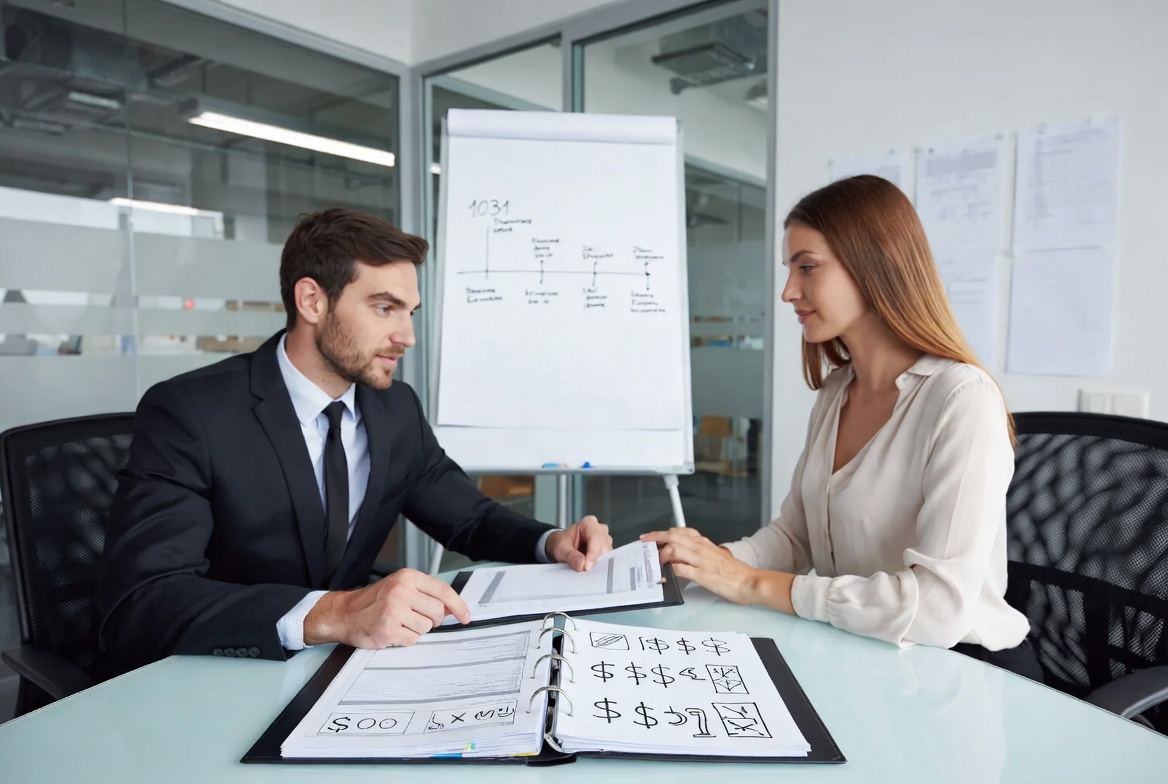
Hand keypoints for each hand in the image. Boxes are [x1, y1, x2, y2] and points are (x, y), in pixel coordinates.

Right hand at [303, 568, 470, 647]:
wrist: (345, 613)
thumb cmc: (374, 601)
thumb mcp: (400, 587)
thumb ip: (426, 594)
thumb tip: (452, 608)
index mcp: (407, 577)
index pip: (443, 591)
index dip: (459, 606)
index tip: (466, 617)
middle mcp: (401, 591)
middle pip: (438, 612)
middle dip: (432, 620)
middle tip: (415, 618)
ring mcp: (394, 611)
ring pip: (426, 628)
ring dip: (417, 630)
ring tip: (400, 623)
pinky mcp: (388, 630)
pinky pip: (413, 640)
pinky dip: (406, 639)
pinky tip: (393, 631)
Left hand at [545, 514, 612, 570]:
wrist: (563, 546)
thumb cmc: (562, 543)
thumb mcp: (561, 549)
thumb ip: (570, 556)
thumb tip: (581, 564)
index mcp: (588, 523)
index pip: (595, 537)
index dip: (592, 553)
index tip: (586, 567)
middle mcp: (600, 529)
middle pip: (604, 545)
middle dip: (596, 559)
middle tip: (585, 570)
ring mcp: (605, 539)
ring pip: (608, 552)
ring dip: (599, 563)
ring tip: (587, 569)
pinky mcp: (607, 549)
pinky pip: (608, 558)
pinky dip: (600, 565)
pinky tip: (592, 569)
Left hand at [640, 528, 767, 605]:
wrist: (749, 581)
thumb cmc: (734, 572)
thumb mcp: (714, 557)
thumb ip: (698, 555)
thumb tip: (681, 559)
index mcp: (704, 543)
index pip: (680, 532)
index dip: (663, 532)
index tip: (652, 536)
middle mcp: (701, 548)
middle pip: (673, 536)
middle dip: (655, 537)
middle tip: (644, 542)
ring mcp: (701, 561)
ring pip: (675, 549)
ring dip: (661, 554)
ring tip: (655, 561)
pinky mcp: (702, 574)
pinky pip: (680, 569)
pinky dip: (669, 571)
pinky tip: (664, 575)